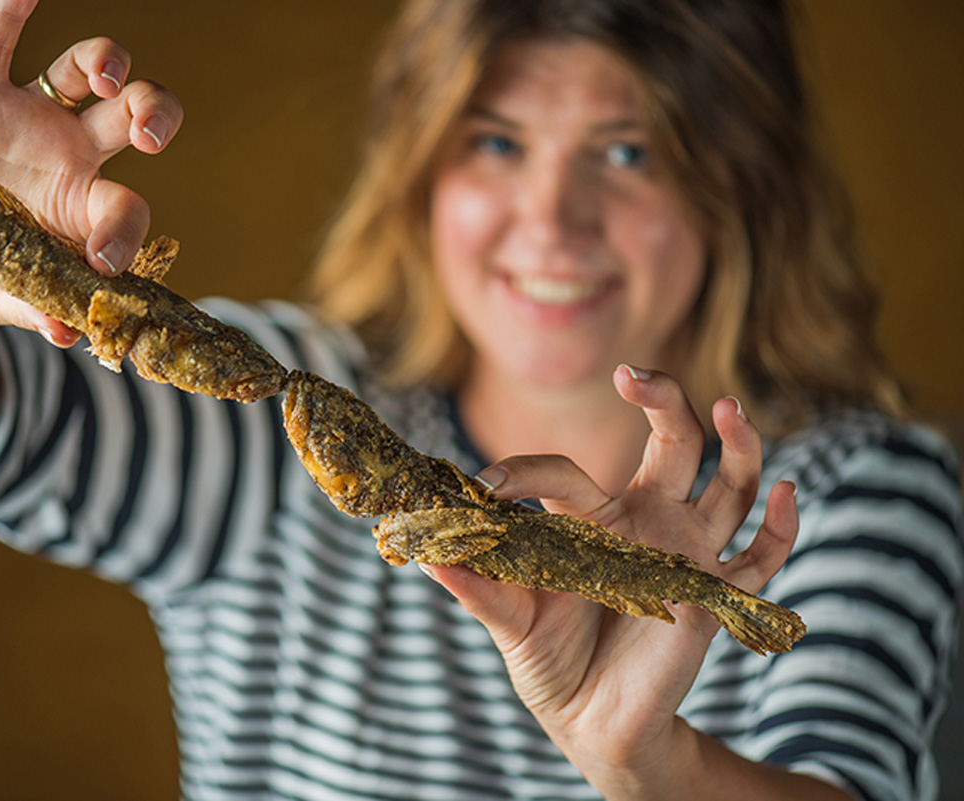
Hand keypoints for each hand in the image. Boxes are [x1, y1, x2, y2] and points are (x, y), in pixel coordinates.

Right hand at [0, 0, 182, 343]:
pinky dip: (9, 14)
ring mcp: (28, 124)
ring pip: (81, 72)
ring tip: (104, 75)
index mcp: (85, 213)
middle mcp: (70, 160)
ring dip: (103, 61)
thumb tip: (67, 333)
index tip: (102, 261)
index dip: (125, 231)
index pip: (127, 208)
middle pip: (133, 118)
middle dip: (154, 114)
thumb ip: (27, 308)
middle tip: (151, 135)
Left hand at [421, 365, 798, 791]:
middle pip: (671, 442)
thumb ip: (478, 588)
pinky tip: (783, 493)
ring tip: (729, 408)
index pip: (561, 471)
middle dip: (663, 401)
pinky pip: (761, 557)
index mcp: (588, 518)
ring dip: (737, 444)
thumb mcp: (508, 622)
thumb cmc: (547, 658)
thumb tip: (424, 555)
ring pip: (727, 483)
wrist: (589, 721)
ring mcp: (684, 552)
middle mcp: (642, 521)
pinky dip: (780, 526)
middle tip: (637, 376)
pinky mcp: (714, 595)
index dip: (522, 473)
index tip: (485, 489)